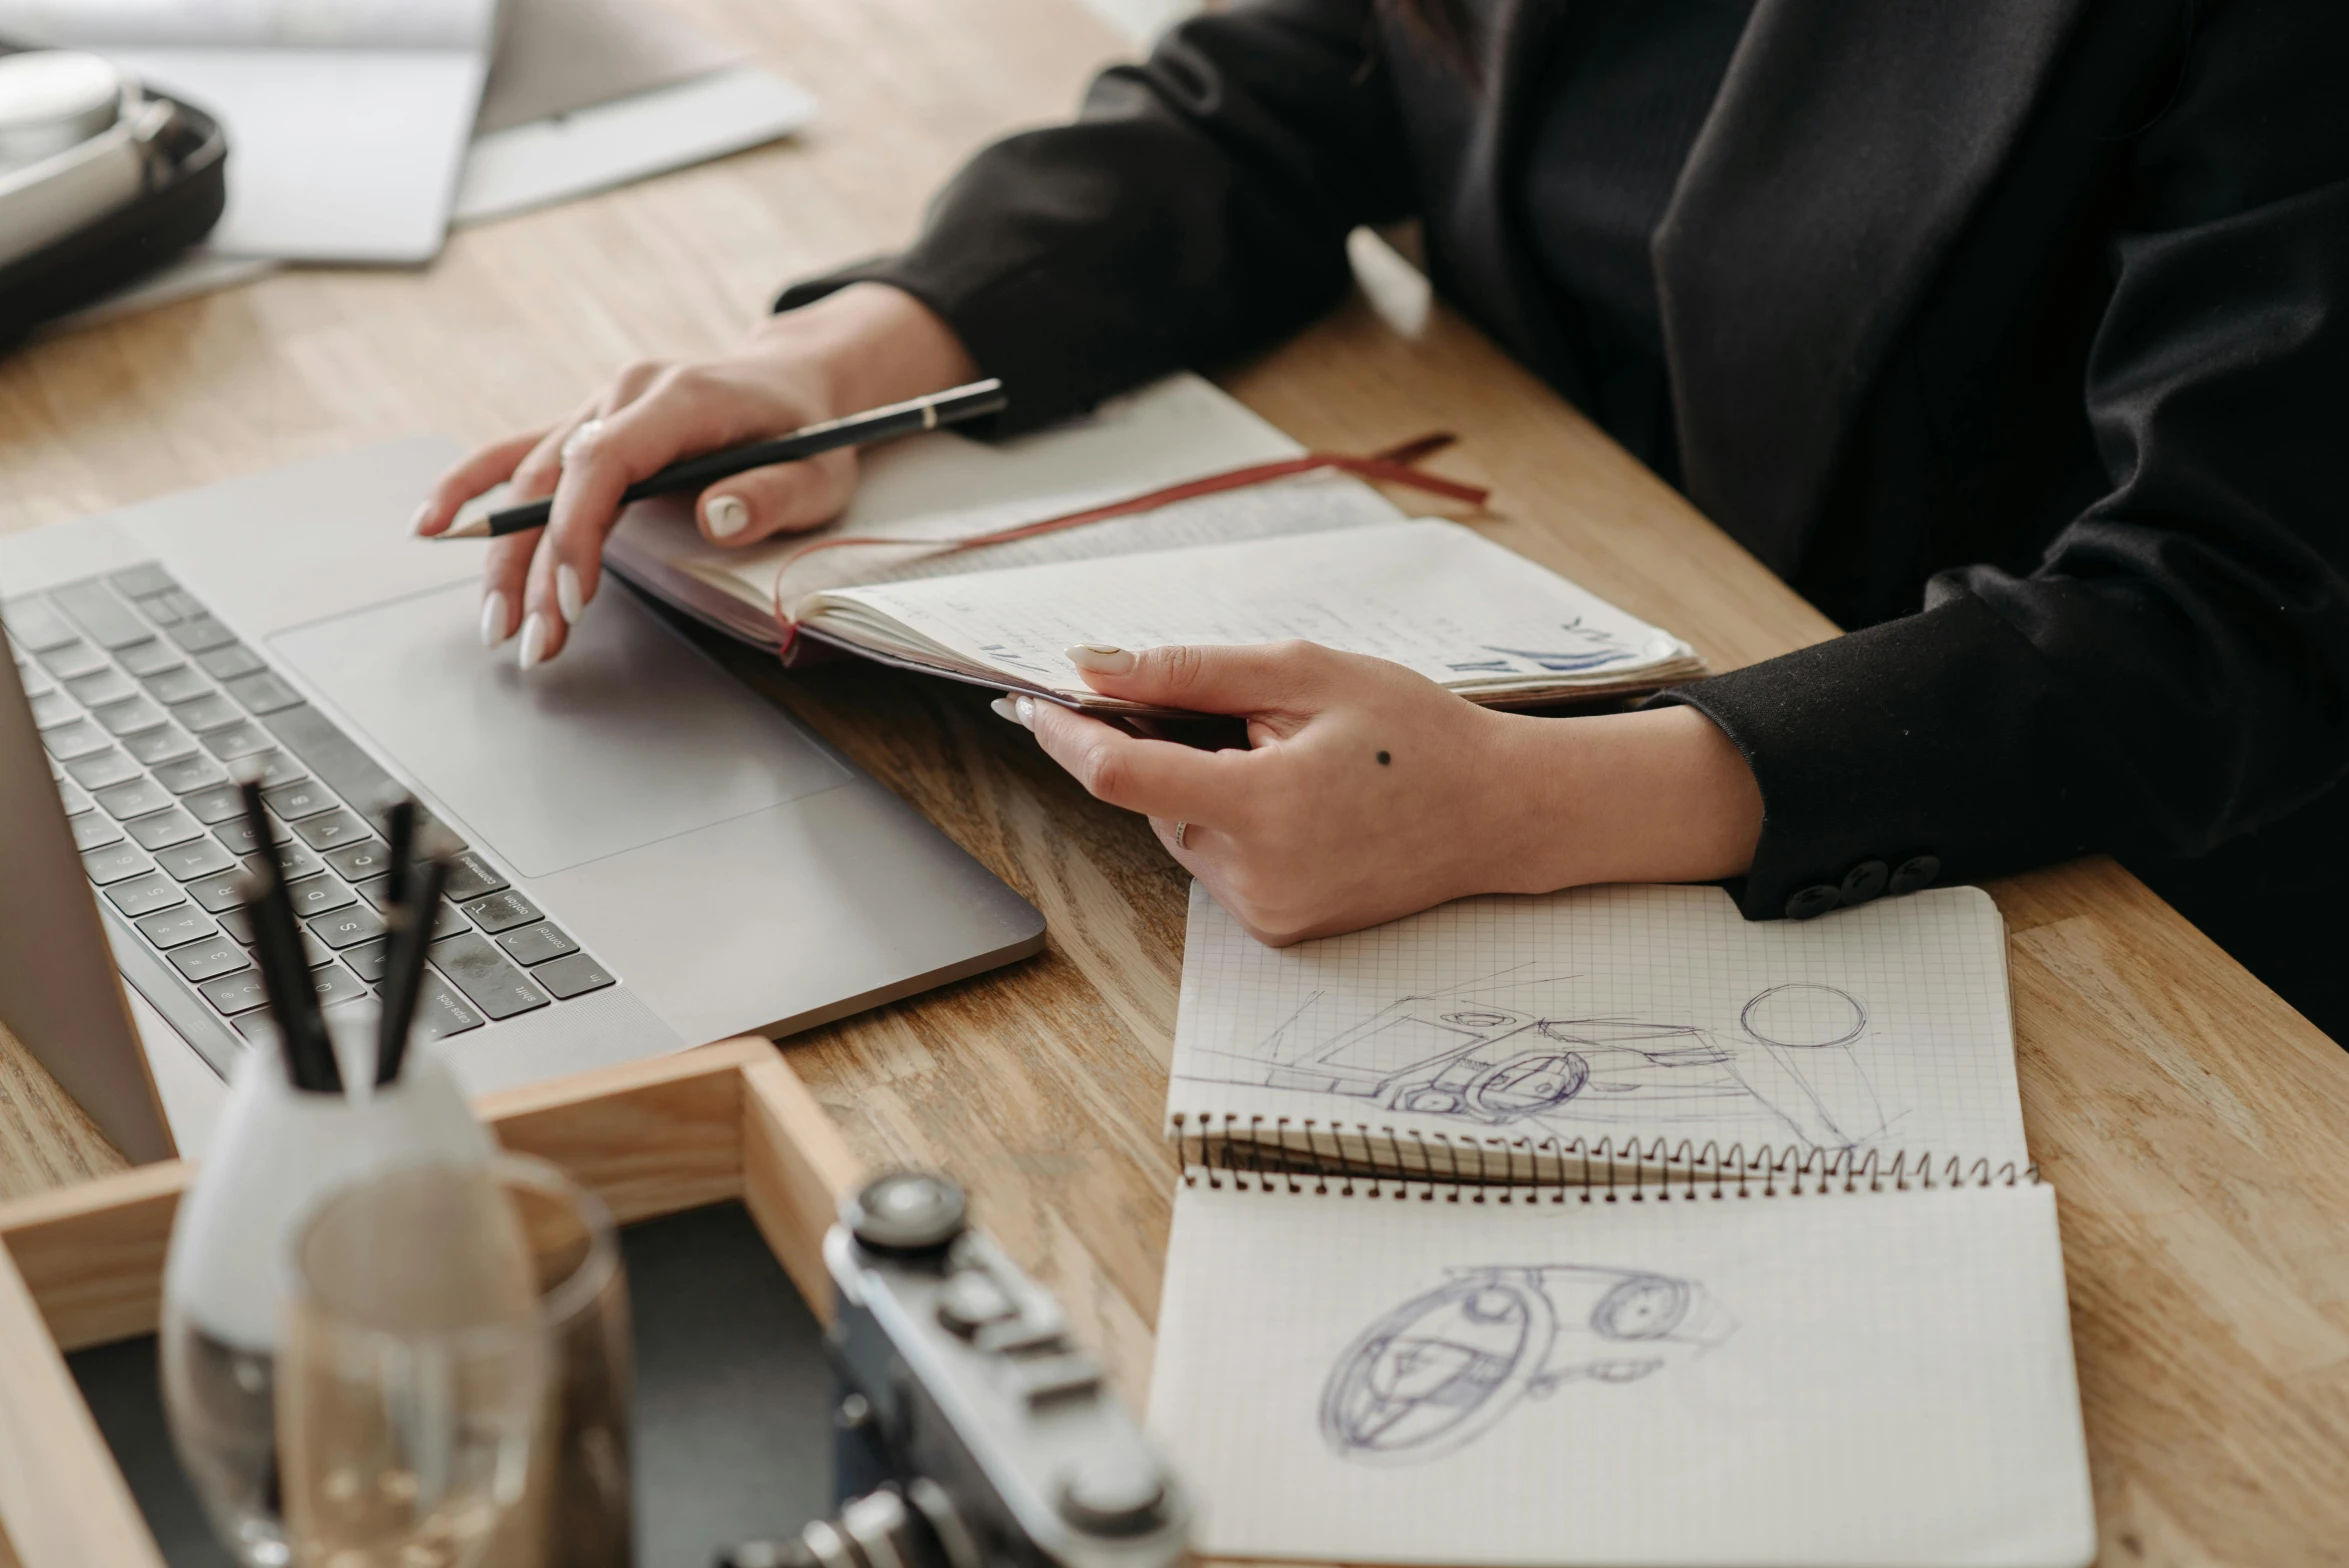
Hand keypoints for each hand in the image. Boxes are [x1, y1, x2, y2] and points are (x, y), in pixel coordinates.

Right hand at [411, 283, 977, 667]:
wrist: (794, 382)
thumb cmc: (809, 434)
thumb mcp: (818, 472)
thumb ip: (772, 494)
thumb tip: (716, 514)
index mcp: (678, 398)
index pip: (605, 462)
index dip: (579, 530)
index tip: (574, 597)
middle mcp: (623, 396)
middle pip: (554, 482)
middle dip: (536, 568)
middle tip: (532, 641)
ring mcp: (597, 407)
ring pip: (528, 480)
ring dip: (505, 554)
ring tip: (496, 624)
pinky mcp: (585, 428)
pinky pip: (516, 454)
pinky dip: (471, 487)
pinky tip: (431, 523)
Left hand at [997, 642, 1763, 945]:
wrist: (1501, 813)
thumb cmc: (1416, 735)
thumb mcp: (1306, 674)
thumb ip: (1194, 672)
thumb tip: (1095, 668)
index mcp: (1264, 808)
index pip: (1124, 774)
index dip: (1069, 735)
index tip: (1034, 703)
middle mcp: (1257, 875)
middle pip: (1156, 796)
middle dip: (1174, 745)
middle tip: (1248, 710)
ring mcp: (1267, 912)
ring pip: (1183, 828)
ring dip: (1207, 785)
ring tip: (1296, 757)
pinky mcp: (1279, 928)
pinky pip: (1218, 859)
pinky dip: (1235, 820)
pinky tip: (1302, 799)